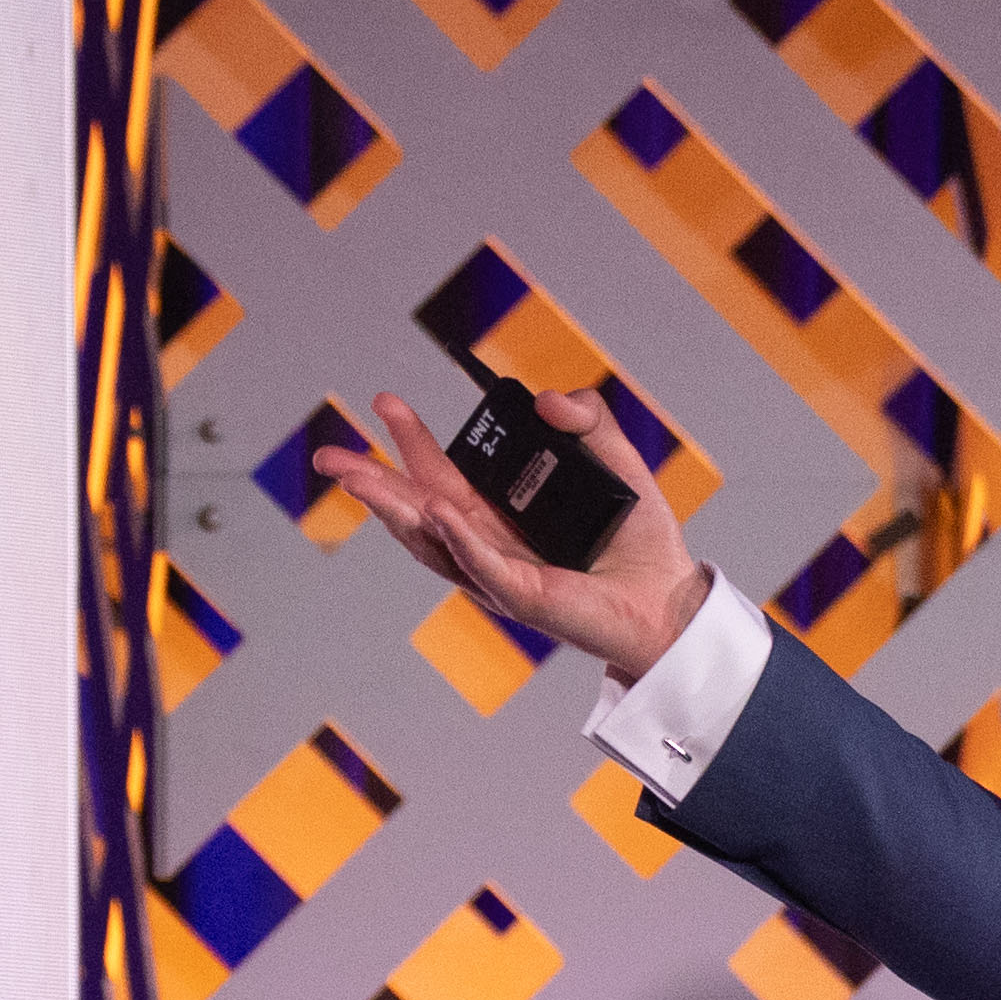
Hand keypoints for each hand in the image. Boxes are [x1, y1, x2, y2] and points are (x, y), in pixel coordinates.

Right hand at [331, 390, 712, 683]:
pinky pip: (482, 566)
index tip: (385, 403)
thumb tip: (549, 399)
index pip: (441, 477)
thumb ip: (588, 421)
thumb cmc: (640, 544)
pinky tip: (433, 510)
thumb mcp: (617, 462)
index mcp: (500, 518)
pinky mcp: (526, 598)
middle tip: (331, 454)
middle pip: (418, 511)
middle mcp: (490, 548)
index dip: (411, 442)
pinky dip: (457, 538)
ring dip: (394, 510)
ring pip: (433, 543)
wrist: (670, 600)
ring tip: (358, 479)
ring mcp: (500, 575)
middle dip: (372, 482)